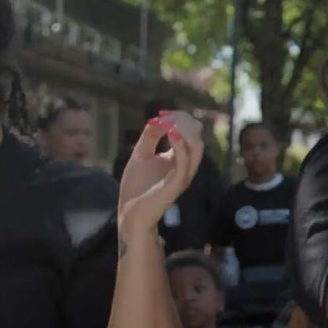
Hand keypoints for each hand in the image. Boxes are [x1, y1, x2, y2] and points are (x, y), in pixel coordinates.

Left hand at [118, 111, 203, 235]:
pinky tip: (170, 134)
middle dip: (184, 121)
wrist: (130, 213)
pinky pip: (185, 163)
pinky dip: (181, 146)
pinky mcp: (176, 184)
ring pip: (197, 148)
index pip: (190, 132)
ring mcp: (183, 175)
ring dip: (186, 131)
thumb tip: (157, 119)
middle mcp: (186, 166)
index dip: (179, 119)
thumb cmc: (137, 187)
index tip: (162, 114)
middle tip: (165, 116)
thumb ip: (149, 137)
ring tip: (170, 123)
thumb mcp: (141, 155)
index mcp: (180, 158)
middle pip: (197, 137)